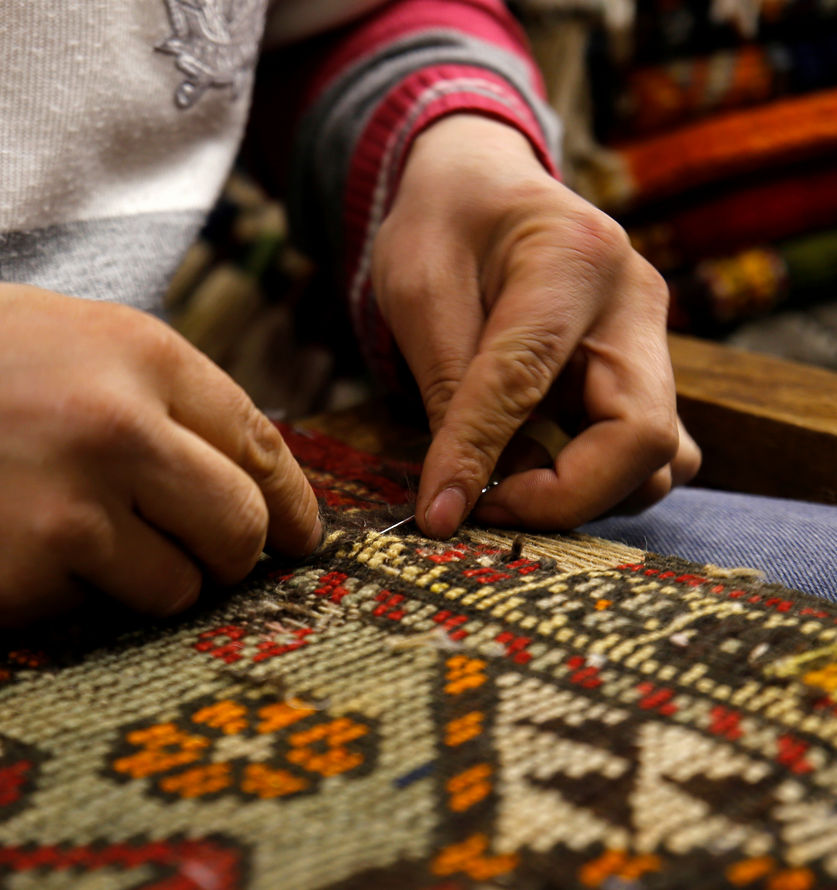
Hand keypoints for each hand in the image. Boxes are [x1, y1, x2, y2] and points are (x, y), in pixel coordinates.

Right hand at [0, 261, 320, 626]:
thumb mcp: (75, 339)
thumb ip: (169, 403)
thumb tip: (253, 483)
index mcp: (145, 359)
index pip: (264, 451)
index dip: (292, 508)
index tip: (299, 541)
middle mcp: (122, 434)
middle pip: (239, 534)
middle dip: (231, 557)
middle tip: (203, 557)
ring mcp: (71, 515)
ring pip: (175, 590)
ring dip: (146, 579)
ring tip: (69, 531)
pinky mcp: (20, 584)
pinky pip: (87, 614)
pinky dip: (64, 595)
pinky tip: (5, 542)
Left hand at [371, 114, 700, 536]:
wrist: (486, 187)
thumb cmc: (445, 226)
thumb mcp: (419, 290)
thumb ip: (445, 388)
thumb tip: (451, 501)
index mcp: (571, 257)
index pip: (529, 378)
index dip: (479, 455)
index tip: (438, 514)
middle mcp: (635, 303)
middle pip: (641, 437)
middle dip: (560, 496)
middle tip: (483, 508)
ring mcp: (651, 342)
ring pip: (658, 460)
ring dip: (582, 494)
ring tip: (503, 484)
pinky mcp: (643, 376)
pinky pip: (645, 455)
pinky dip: (595, 481)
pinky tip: (533, 467)